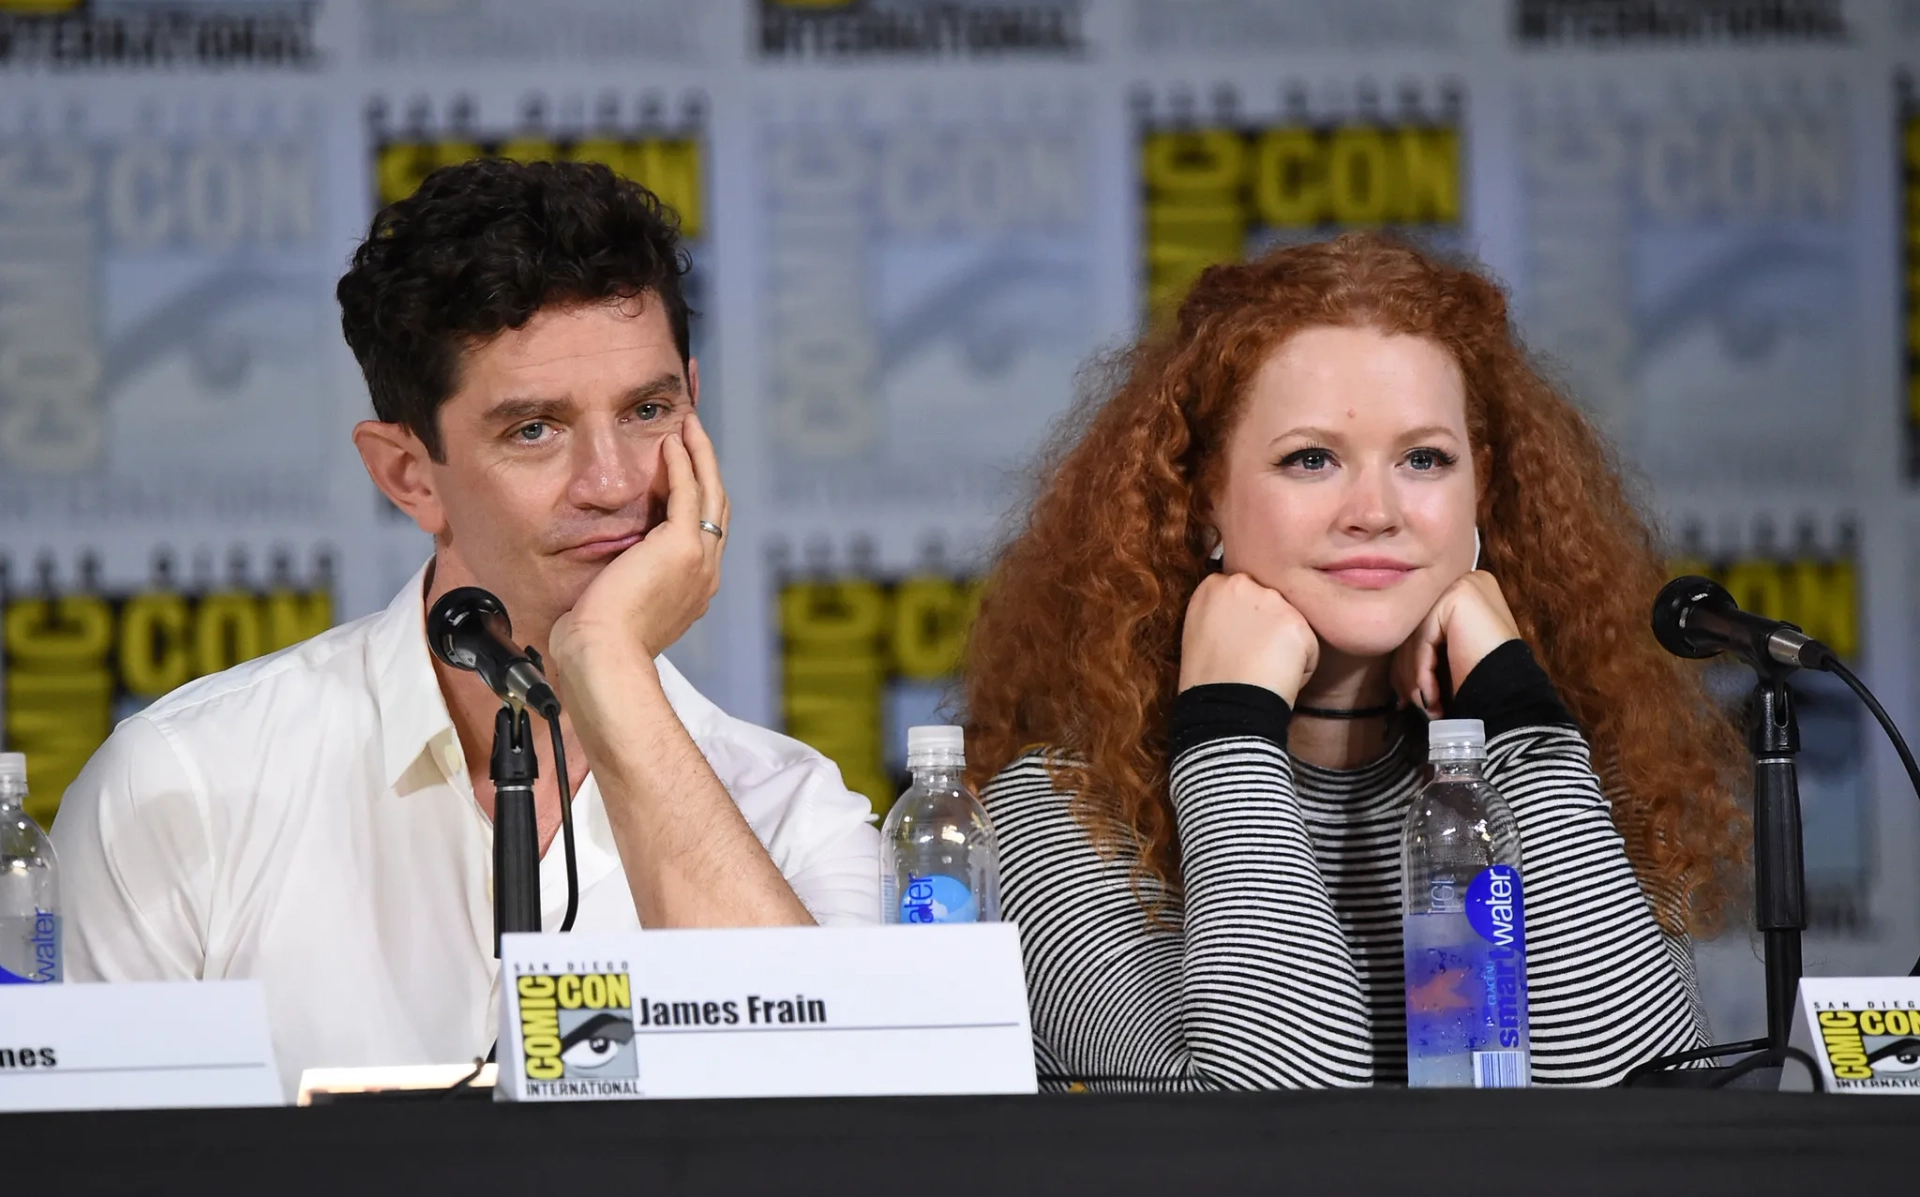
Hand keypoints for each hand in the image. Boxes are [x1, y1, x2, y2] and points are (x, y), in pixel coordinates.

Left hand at [550, 411, 728, 671]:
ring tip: (690, 428)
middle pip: (717, 509)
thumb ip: (625, 586)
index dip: (698, 500)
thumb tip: (609, 577)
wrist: (604, 655)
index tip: (685, 474)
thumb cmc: (600, 645)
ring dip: (701, 456)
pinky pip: (689, 493)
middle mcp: (705, 574)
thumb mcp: (620, 610)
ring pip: (711, 494)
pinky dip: (684, 463)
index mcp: (694, 591)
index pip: (705, 535)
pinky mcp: (681, 546)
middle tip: (695, 438)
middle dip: (707, 470)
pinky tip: (673, 441)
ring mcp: (699, 560)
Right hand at [1178, 572, 1319, 705]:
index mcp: (1213, 586)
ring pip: (1291, 622)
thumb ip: (1220, 611)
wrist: (1224, 706)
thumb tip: (1243, 614)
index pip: (1241, 591)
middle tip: (1252, 656)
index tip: (1237, 640)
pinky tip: (1279, 677)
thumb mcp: (1199, 632)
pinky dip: (1302, 665)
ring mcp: (1271, 601)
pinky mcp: (1296, 624)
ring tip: (1264, 669)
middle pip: (1269, 602)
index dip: (1244, 618)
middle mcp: (1242, 584)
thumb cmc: (1208, 679)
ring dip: (1285, 645)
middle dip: (1268, 625)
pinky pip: (1309, 646)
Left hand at [1391, 570, 1519, 720]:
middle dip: (1408, 671)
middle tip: (1408, 702)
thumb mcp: (1450, 655)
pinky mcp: (1457, 597)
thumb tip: (1391, 664)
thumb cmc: (1484, 680)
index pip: (1423, 627)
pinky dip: (1422, 673)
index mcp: (1466, 592)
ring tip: (1424, 706)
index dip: (1411, 663)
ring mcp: (1461, 585)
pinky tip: (1431, 699)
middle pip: (1416, 629)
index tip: (1407, 694)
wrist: (1511, 694)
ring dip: (1414, 678)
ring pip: (1416, 635)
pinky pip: (1423, 639)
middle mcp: (1465, 581)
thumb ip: (1424, 645)